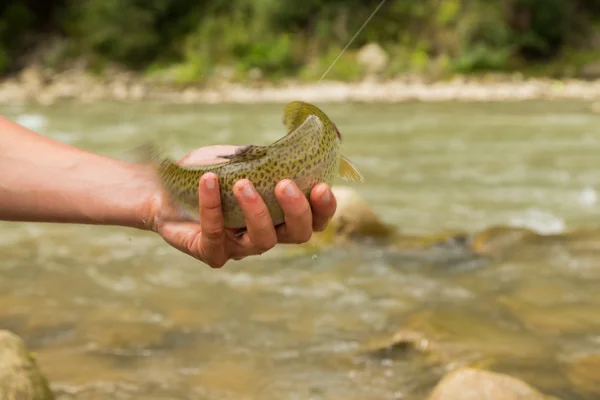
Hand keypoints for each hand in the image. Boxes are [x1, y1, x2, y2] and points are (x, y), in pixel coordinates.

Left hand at [145, 145, 336, 267]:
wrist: (166, 188)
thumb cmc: (211, 171)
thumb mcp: (244, 157)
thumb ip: (273, 152)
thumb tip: (316, 134)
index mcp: (282, 214)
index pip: (315, 219)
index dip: (324, 208)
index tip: (321, 187)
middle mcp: (267, 234)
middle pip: (298, 235)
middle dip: (296, 211)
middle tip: (284, 184)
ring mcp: (241, 247)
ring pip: (262, 241)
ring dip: (256, 211)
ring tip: (242, 184)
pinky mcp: (212, 252)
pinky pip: (216, 235)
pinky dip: (212, 206)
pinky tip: (208, 180)